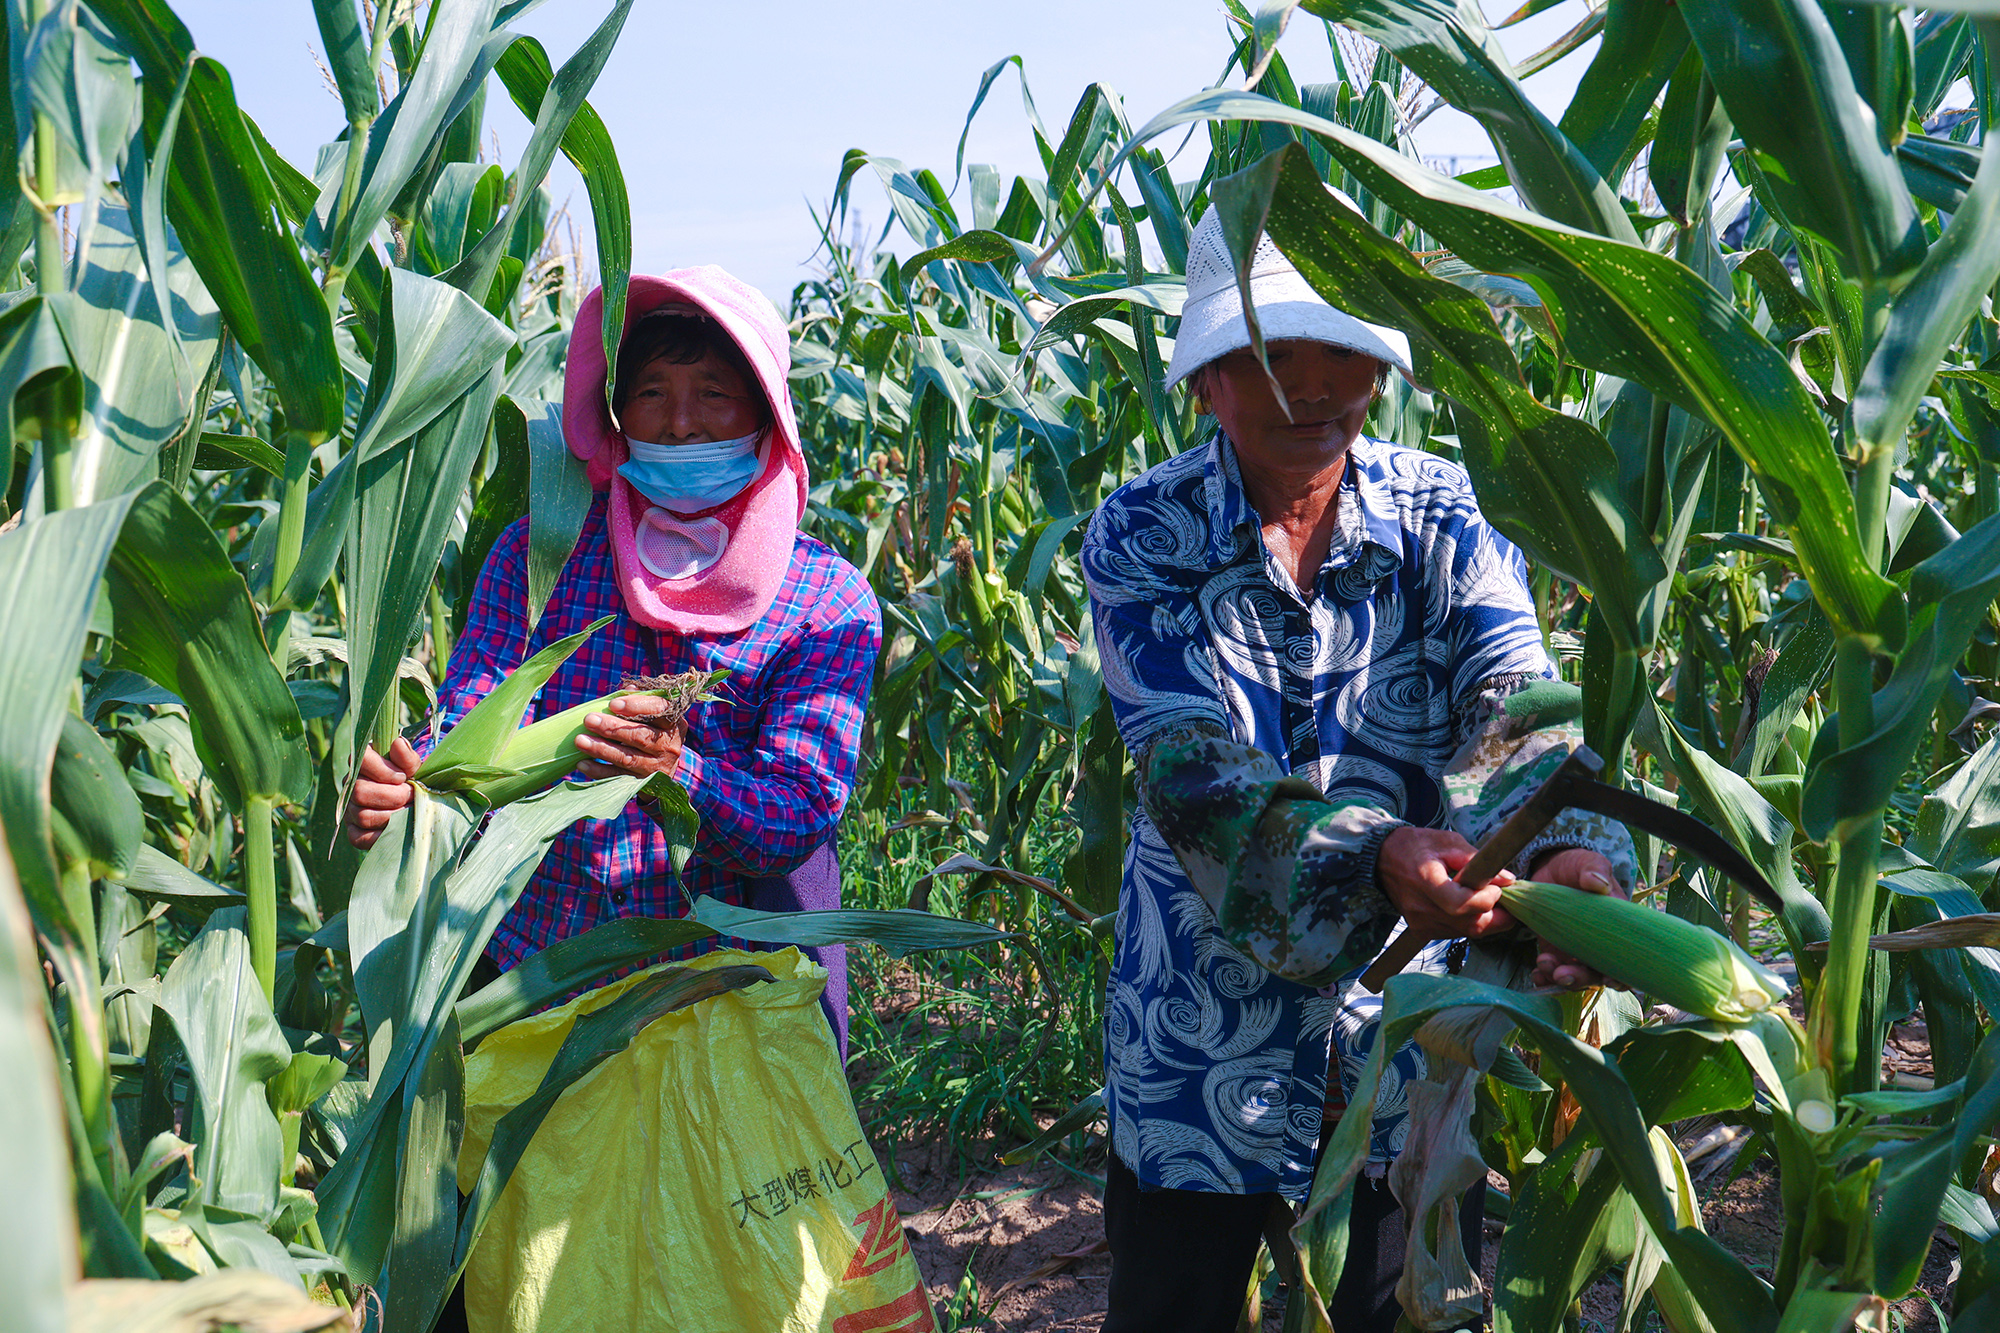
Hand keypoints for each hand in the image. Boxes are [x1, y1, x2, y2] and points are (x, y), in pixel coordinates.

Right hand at [344, 737, 420, 850]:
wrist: (423, 800)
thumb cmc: (417, 778)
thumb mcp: (417, 767)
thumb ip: (408, 758)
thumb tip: (398, 744)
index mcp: (364, 763)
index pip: (360, 761)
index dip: (382, 770)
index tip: (404, 776)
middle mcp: (351, 785)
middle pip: (360, 792)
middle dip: (392, 796)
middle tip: (411, 795)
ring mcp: (351, 809)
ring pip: (362, 816)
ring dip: (392, 816)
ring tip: (409, 811)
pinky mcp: (355, 832)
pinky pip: (360, 838)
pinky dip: (382, 835)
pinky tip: (399, 827)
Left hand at [574, 694, 685, 782]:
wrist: (664, 767)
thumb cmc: (653, 731)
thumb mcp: (654, 716)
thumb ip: (642, 700)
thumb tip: (629, 688)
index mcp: (673, 723)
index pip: (660, 711)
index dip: (637, 706)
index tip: (613, 704)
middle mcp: (669, 746)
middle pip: (640, 736)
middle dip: (612, 727)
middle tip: (589, 719)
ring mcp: (657, 767)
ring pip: (627, 758)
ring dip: (601, 748)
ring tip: (580, 740)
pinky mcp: (643, 782)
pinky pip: (618, 777)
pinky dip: (599, 770)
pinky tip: (582, 763)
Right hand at [1376, 826, 1518, 943]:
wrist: (1383, 860)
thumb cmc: (1417, 846)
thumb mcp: (1448, 842)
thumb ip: (1477, 861)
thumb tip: (1507, 879)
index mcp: (1426, 880)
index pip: (1461, 904)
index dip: (1486, 899)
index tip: (1496, 887)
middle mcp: (1422, 908)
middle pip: (1470, 924)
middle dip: (1497, 914)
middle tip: (1505, 897)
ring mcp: (1421, 924)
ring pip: (1467, 932)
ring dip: (1485, 919)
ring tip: (1488, 899)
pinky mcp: (1422, 932)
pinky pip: (1457, 933)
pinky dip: (1470, 922)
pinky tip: (1470, 907)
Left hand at [1523, 847, 1626, 990]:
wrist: (1551, 870)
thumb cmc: (1578, 867)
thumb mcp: (1588, 863)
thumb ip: (1594, 870)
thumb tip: (1598, 883)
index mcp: (1618, 927)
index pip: (1628, 958)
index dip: (1622, 975)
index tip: (1608, 979)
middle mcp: (1601, 944)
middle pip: (1598, 974)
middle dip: (1582, 979)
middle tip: (1562, 974)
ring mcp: (1578, 950)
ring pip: (1576, 976)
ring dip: (1561, 978)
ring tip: (1544, 964)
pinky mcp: (1557, 951)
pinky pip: (1553, 973)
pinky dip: (1545, 978)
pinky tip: (1536, 975)